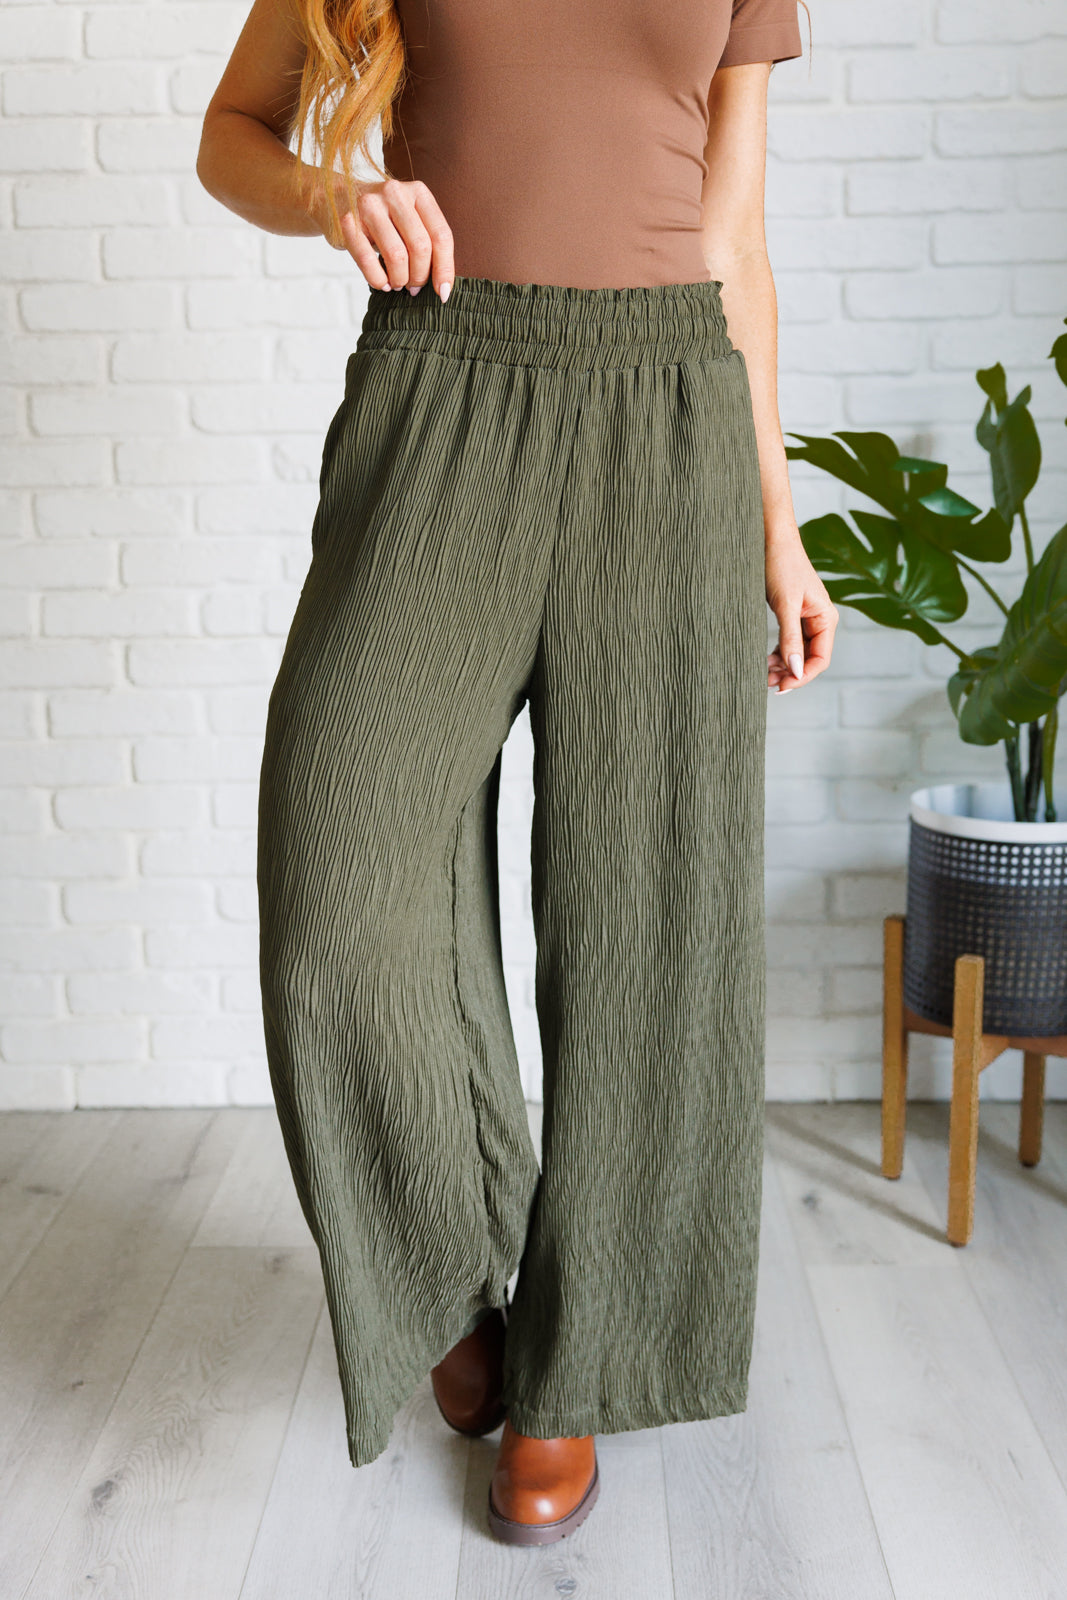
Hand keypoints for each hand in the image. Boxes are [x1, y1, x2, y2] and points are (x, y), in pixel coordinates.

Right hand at [317, 176, 454, 300]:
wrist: (335, 198)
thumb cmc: (382, 218)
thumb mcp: (409, 219)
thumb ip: (427, 240)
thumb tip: (443, 285)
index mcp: (418, 192)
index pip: (441, 235)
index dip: (445, 268)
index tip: (443, 292)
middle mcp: (394, 193)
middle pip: (420, 247)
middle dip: (420, 276)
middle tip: (414, 287)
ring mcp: (369, 205)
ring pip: (396, 256)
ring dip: (400, 279)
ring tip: (398, 284)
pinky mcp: (348, 221)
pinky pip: (368, 261)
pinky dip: (379, 280)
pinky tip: (383, 283)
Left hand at [764, 527, 837, 693]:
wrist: (772, 539)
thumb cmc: (781, 565)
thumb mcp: (785, 605)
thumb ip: (790, 638)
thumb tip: (796, 670)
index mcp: (826, 618)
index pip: (820, 659)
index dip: (803, 676)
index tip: (783, 686)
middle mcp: (820, 621)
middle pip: (809, 659)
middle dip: (791, 673)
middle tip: (768, 684)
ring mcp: (806, 619)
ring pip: (798, 653)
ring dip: (783, 666)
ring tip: (764, 676)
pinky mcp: (793, 615)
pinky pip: (789, 643)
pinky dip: (779, 654)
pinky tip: (766, 662)